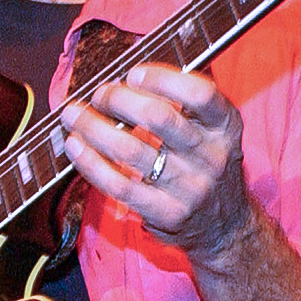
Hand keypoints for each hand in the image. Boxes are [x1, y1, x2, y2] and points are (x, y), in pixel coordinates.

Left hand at [59, 64, 252, 258]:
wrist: (224, 225)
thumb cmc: (207, 166)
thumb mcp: (214, 131)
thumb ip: (186, 102)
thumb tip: (133, 76)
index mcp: (226, 127)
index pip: (201, 94)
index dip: (163, 79)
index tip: (133, 74)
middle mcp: (212, 156)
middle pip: (160, 118)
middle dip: (119, 99)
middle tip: (100, 95)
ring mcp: (189, 187)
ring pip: (131, 150)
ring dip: (94, 128)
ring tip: (74, 116)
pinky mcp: (166, 212)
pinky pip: (119, 185)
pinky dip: (91, 162)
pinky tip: (76, 146)